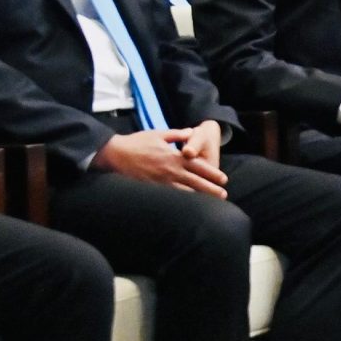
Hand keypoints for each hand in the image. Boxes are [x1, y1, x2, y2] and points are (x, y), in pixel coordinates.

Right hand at [96, 130, 229, 194]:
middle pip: (196, 181)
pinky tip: (190, 208)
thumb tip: (191, 132)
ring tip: (212, 204)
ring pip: (185, 192)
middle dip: (211, 189)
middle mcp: (170, 170)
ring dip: (199, 198)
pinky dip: (182, 202)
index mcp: (174, 156)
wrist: (115, 154)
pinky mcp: (153, 189)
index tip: (223, 179)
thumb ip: (176, 134)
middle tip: (224, 195)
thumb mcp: (158, 134)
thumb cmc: (137, 143)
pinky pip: (171, 197)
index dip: (212, 173)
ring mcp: (162, 182)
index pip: (198, 166)